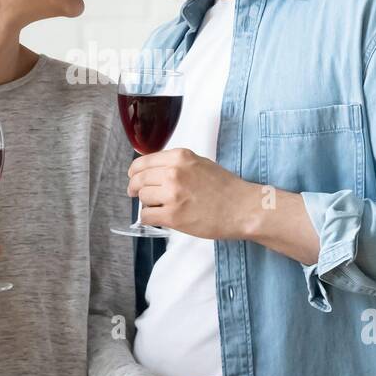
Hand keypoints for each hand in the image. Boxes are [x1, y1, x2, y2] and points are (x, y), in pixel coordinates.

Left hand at [127, 148, 253, 239]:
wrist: (242, 208)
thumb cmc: (225, 188)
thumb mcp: (200, 163)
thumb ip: (176, 164)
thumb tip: (153, 169)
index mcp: (179, 157)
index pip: (142, 162)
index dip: (135, 172)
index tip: (133, 178)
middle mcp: (173, 173)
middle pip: (138, 180)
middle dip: (134, 188)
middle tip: (134, 194)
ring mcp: (172, 194)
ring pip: (142, 198)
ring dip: (147, 203)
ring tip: (160, 207)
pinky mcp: (173, 216)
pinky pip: (146, 216)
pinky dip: (149, 218)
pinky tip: (160, 218)